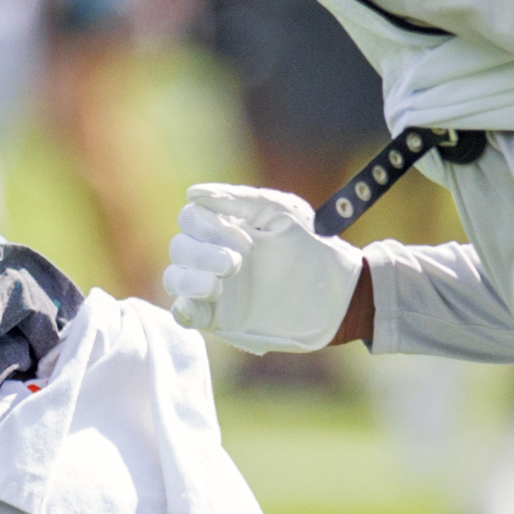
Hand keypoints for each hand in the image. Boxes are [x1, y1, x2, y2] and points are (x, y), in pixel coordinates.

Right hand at [163, 184, 363, 353]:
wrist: (338, 293)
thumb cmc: (313, 247)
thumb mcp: (282, 213)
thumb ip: (239, 200)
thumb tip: (192, 194)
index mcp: (228, 227)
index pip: (190, 219)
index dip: (206, 225)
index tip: (242, 236)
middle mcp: (215, 255)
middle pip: (180, 247)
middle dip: (201, 253)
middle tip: (236, 263)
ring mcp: (216, 288)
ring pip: (175, 278)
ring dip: (190, 278)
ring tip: (219, 284)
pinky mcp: (220, 318)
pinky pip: (185, 314)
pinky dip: (183, 309)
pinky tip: (197, 303)